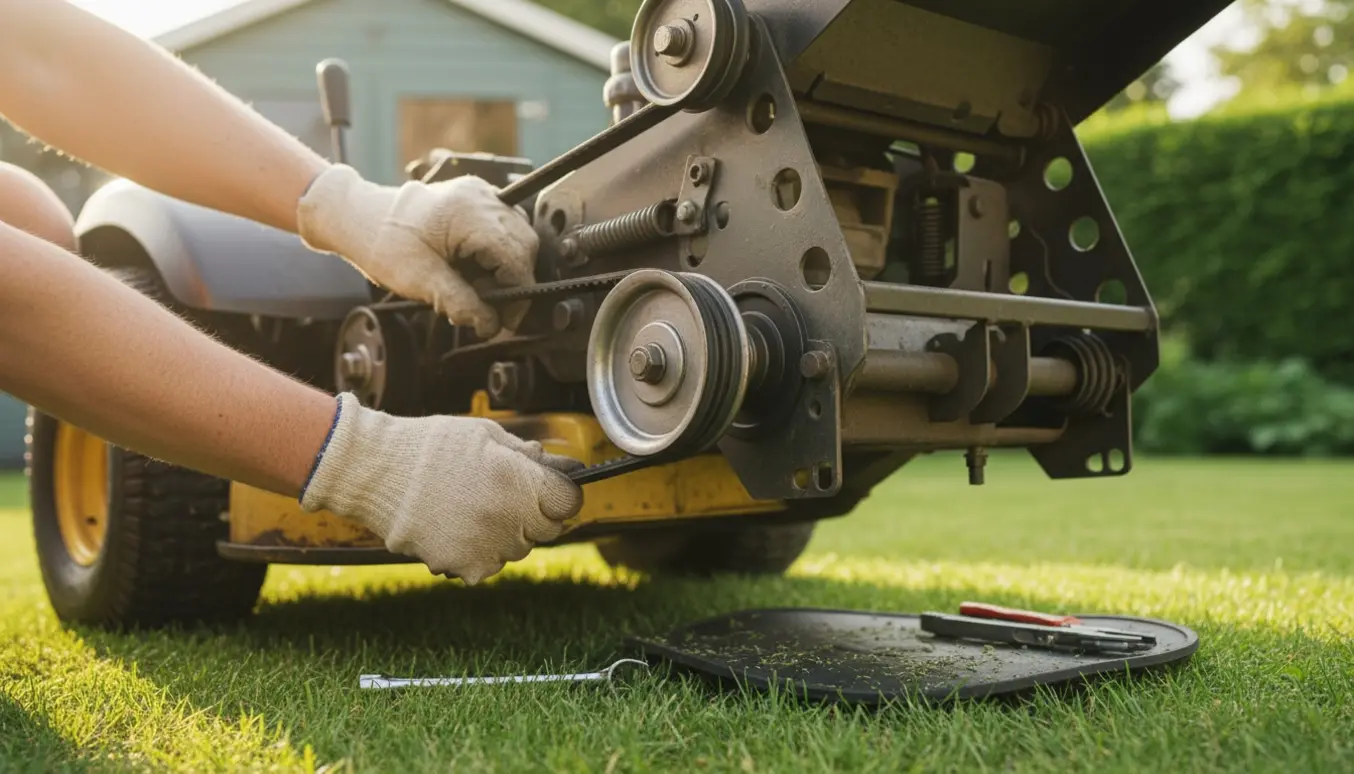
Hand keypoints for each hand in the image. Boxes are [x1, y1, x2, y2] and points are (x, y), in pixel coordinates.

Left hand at [295, 165, 538, 337]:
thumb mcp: (420, 281)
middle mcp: (483, 197)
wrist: (362, 218)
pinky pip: (506, 227)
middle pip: (524, 246)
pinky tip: (478, 269)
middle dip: (514, 283)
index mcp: (469, 213)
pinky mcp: (479, 199)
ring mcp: (483, 194)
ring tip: (480, 288)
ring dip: (508, 268)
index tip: (505, 321)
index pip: (515, 258)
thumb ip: (461, 303)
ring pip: (520, 237)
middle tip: (492, 311)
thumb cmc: (384, 243)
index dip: (517, 295)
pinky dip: (499, 253)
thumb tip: (491, 325)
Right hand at [299, 394, 584, 583]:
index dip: (560, 492)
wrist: (377, 471)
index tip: (547, 487)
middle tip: (500, 493)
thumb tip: (568, 468)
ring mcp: (486, 547)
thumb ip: (532, 457)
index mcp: (520, 482)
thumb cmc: (433, 446)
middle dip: (532, 513)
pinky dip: (477, 551)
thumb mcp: (489, 435)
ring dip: (504, 533)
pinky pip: (486, 565)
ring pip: (516, 550)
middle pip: (546, 529)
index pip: (568, 502)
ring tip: (470, 506)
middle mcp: (508, 519)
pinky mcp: (462, 566)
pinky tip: (454, 525)